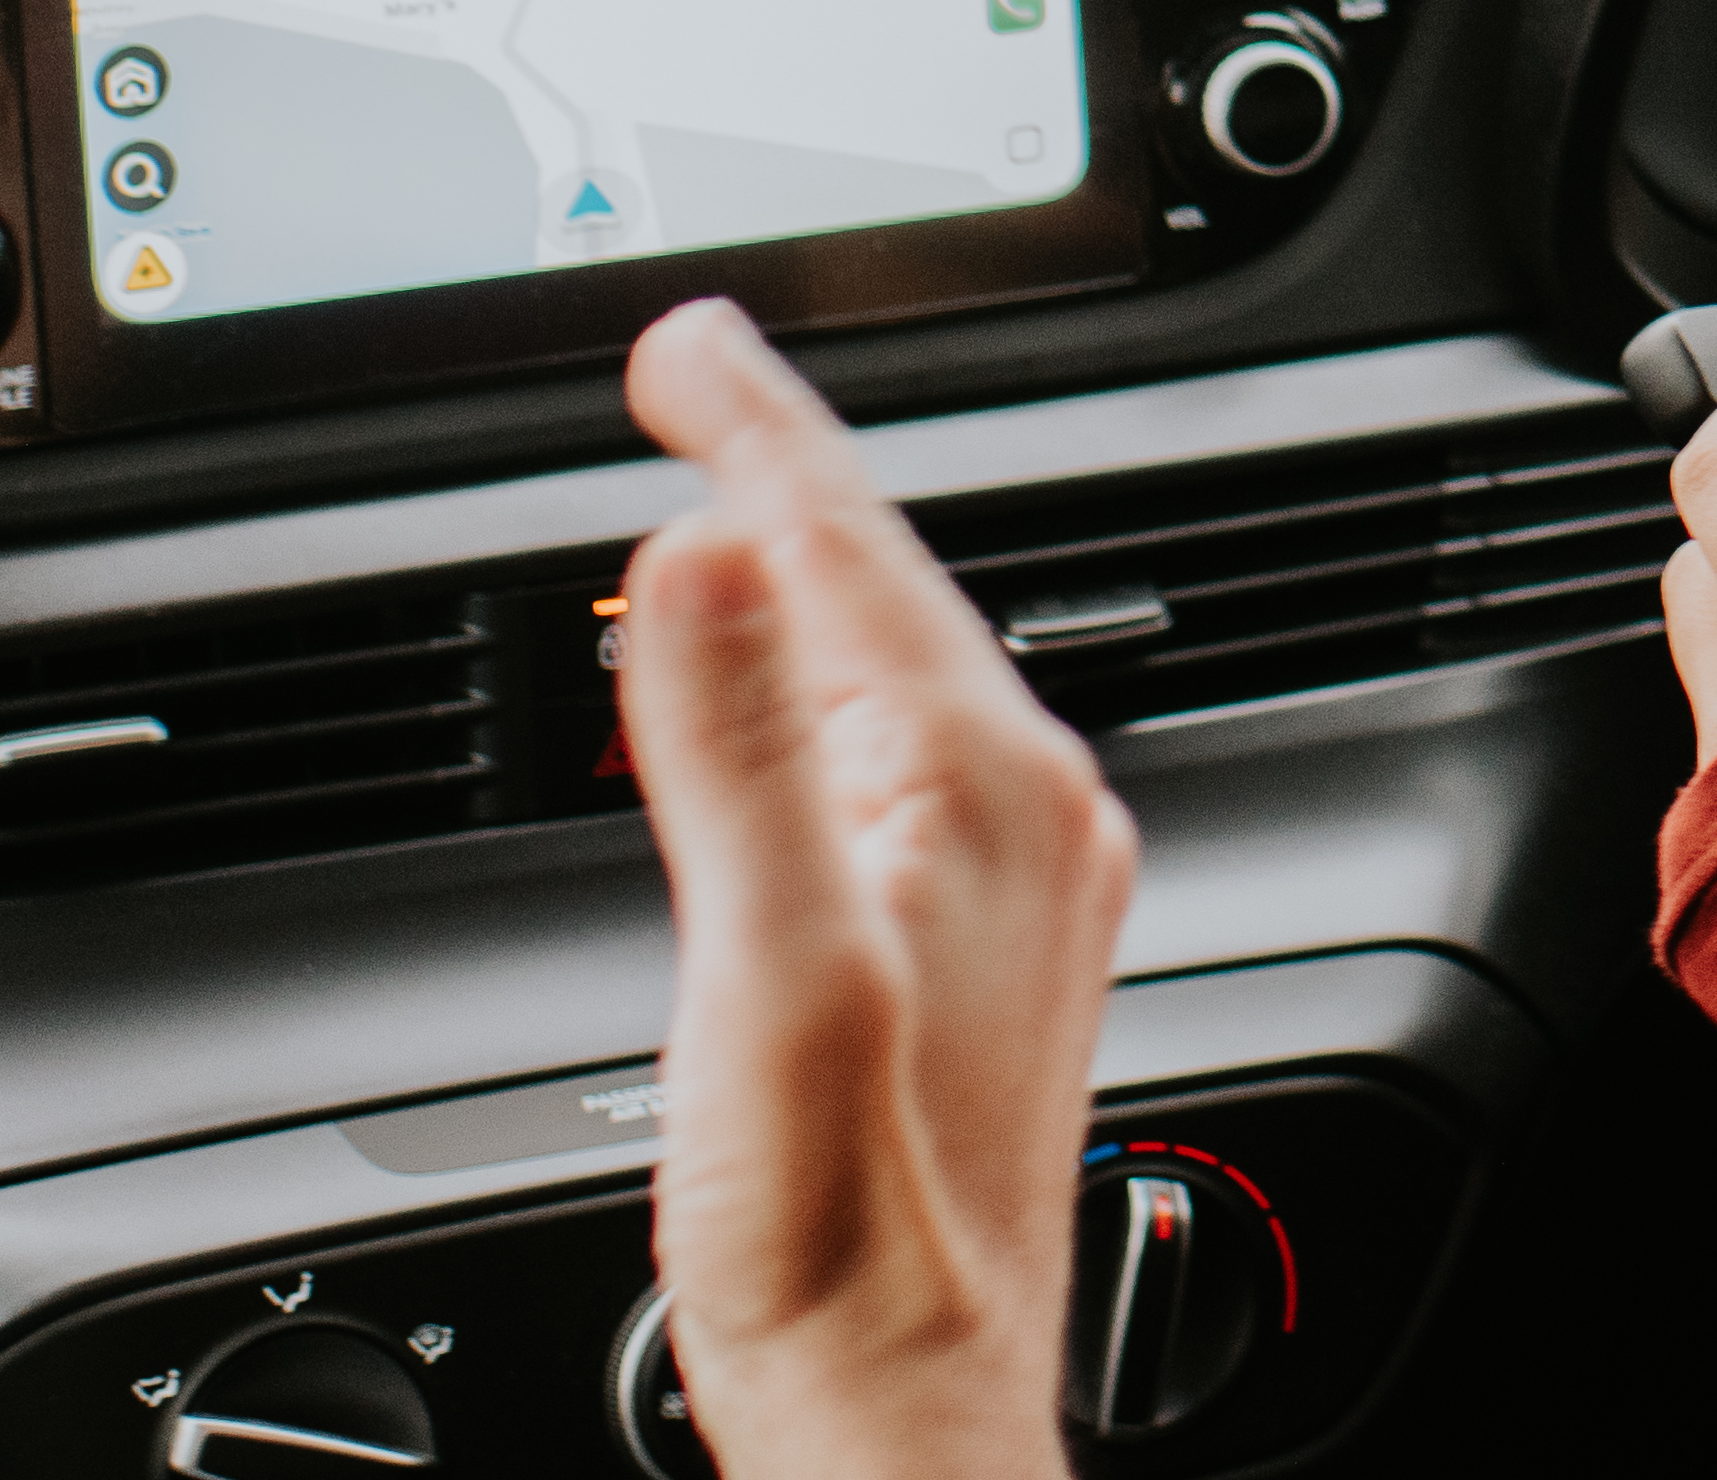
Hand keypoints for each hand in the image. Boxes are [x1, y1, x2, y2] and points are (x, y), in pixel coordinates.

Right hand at [621, 297, 1140, 1479]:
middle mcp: (1031, 814)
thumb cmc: (845, 1244)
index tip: (686, 344)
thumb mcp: (767, 983)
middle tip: (694, 382)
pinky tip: (793, 693)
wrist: (905, 1418)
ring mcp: (1023, 878)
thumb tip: (695, 552)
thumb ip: (732, 757)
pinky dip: (830, 683)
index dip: (754, 431)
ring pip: (899, 667)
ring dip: (808, 576)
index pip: (847, 548)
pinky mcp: (996, 942)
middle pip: (883, 589)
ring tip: (732, 500)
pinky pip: (908, 748)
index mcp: (980, 791)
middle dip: (782, 476)